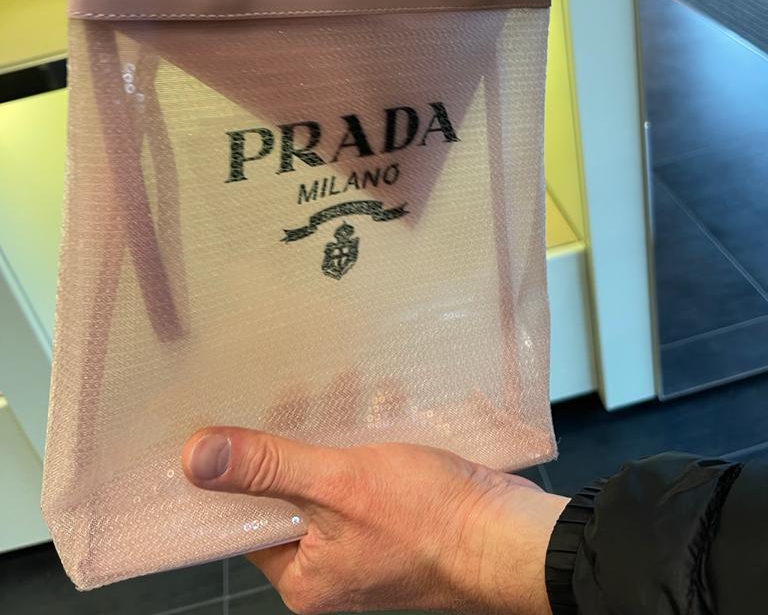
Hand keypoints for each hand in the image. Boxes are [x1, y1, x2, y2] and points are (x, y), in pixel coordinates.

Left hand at [183, 427, 567, 614]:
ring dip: (334, 429)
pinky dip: (368, 438)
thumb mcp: (337, 486)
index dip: (238, 470)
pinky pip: (368, 474)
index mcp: (305, 576)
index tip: (227, 422)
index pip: (246, 520)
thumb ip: (267, 468)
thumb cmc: (430, 522)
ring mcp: (368, 543)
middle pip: (291, 492)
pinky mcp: (400, 519)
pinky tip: (378, 399)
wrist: (512, 537)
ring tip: (339, 384)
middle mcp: (332, 566)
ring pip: (332, 477)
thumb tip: (196, 459)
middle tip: (288, 389)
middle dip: (293, 436)